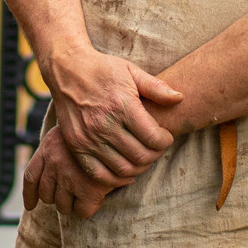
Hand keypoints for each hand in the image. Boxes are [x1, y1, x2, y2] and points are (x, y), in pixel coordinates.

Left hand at [23, 125, 133, 217]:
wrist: (117, 123)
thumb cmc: (97, 123)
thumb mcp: (71, 128)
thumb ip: (60, 146)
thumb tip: (50, 169)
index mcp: (48, 147)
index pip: (31, 177)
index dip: (29, 195)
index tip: (31, 205)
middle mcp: (54, 163)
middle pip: (46, 194)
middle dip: (57, 197)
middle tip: (72, 194)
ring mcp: (69, 178)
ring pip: (61, 205)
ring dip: (71, 204)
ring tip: (85, 196)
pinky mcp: (88, 190)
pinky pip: (81, 211)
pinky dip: (85, 209)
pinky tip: (95, 200)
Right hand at [41, 43, 182, 178]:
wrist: (67, 70)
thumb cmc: (103, 69)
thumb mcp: (131, 71)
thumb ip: (156, 87)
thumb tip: (180, 98)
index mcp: (122, 105)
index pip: (153, 138)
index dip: (165, 141)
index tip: (166, 136)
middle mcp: (104, 124)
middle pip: (140, 156)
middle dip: (155, 155)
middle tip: (156, 148)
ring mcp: (88, 138)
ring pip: (123, 169)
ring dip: (138, 168)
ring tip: (142, 156)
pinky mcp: (76, 146)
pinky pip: (99, 174)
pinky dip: (115, 178)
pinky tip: (124, 168)